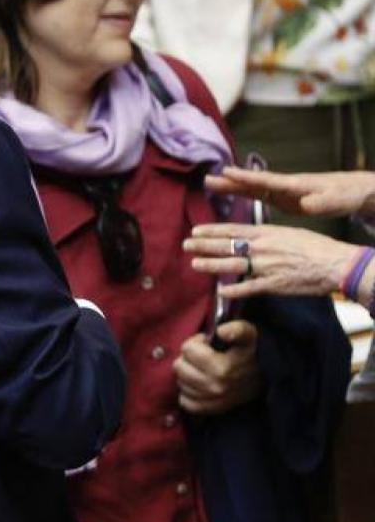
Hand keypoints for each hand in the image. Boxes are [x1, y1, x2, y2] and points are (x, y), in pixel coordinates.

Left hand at [173, 321, 262, 414]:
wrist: (264, 376)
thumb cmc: (250, 351)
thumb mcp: (248, 333)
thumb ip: (236, 329)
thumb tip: (221, 332)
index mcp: (222, 368)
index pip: (188, 350)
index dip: (196, 342)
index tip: (208, 343)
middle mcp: (216, 387)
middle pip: (179, 366)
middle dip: (188, 358)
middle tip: (204, 356)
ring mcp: (212, 401)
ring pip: (180, 382)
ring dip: (188, 374)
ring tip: (204, 369)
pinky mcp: (210, 410)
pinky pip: (185, 401)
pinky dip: (188, 393)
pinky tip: (200, 384)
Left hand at [183, 222, 357, 299]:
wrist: (335, 264)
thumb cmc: (314, 247)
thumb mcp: (288, 233)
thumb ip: (267, 236)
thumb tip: (251, 236)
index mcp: (266, 233)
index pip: (232, 230)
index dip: (211, 231)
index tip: (195, 230)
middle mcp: (262, 248)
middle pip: (227, 246)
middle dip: (204, 245)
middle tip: (186, 244)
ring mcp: (265, 267)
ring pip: (232, 265)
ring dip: (211, 265)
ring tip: (194, 264)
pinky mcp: (273, 285)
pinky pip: (248, 288)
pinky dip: (233, 290)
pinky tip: (220, 292)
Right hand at [205, 166, 374, 217]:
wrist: (353, 190)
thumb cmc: (346, 194)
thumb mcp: (337, 200)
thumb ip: (322, 203)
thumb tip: (307, 205)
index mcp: (295, 186)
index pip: (267, 180)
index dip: (247, 178)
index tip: (227, 172)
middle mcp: (285, 186)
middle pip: (253, 183)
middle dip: (231, 181)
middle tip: (208, 179)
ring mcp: (283, 191)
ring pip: (253, 188)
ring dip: (232, 186)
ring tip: (211, 184)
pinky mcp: (283, 198)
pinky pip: (258, 195)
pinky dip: (243, 193)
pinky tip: (231, 193)